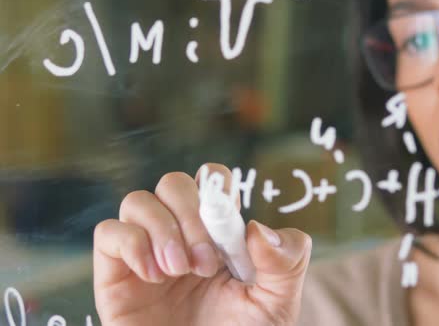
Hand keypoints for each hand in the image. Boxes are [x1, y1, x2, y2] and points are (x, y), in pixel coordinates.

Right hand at [93, 163, 311, 325]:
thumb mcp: (277, 302)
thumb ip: (286, 260)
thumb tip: (258, 228)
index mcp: (218, 235)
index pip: (211, 180)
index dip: (217, 189)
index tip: (228, 231)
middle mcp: (180, 236)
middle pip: (173, 183)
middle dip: (191, 215)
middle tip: (205, 263)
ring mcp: (146, 253)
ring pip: (137, 201)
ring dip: (162, 230)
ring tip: (178, 271)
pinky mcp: (115, 274)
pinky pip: (108, 232)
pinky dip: (131, 245)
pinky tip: (153, 276)